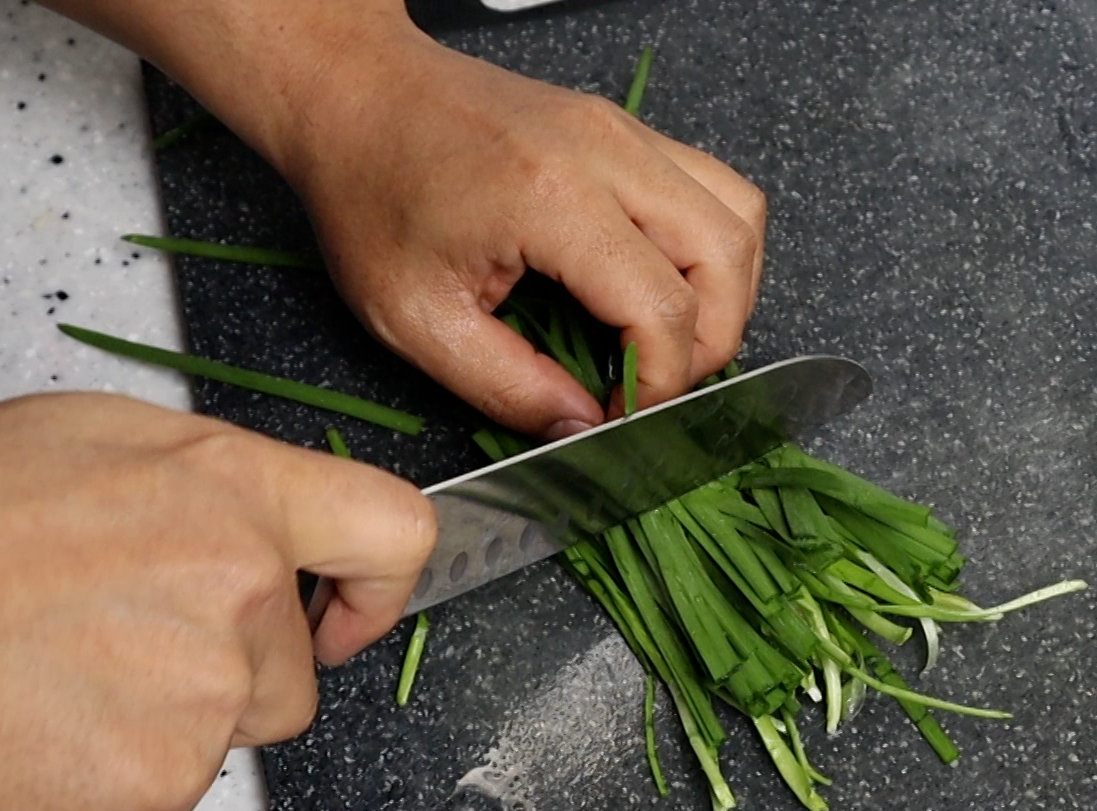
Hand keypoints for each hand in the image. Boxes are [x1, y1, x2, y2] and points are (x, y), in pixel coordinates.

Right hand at [0, 394, 434, 810]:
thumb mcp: (95, 441)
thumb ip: (214, 486)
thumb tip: (265, 527)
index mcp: (236, 499)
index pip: (394, 535)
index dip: (378, 589)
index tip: (343, 618)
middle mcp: (238, 602)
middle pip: (289, 681)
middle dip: (223, 677)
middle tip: (110, 646)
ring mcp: (197, 712)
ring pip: (216, 748)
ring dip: (154, 733)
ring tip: (53, 682)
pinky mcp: (144, 803)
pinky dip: (98, 796)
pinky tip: (36, 738)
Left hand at [283, 32, 767, 436]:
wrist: (357, 96)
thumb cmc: (371, 192)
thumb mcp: (416, 318)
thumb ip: (507, 387)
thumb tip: (581, 428)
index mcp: (551, 198)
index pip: (662, 307)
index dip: (658, 382)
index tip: (620, 415)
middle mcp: (606, 152)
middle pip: (726, 257)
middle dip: (708, 343)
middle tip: (654, 383)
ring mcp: (624, 131)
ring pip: (739, 217)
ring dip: (724, 293)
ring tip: (668, 339)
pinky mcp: (627, 130)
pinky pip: (715, 189)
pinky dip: (711, 251)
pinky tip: (664, 286)